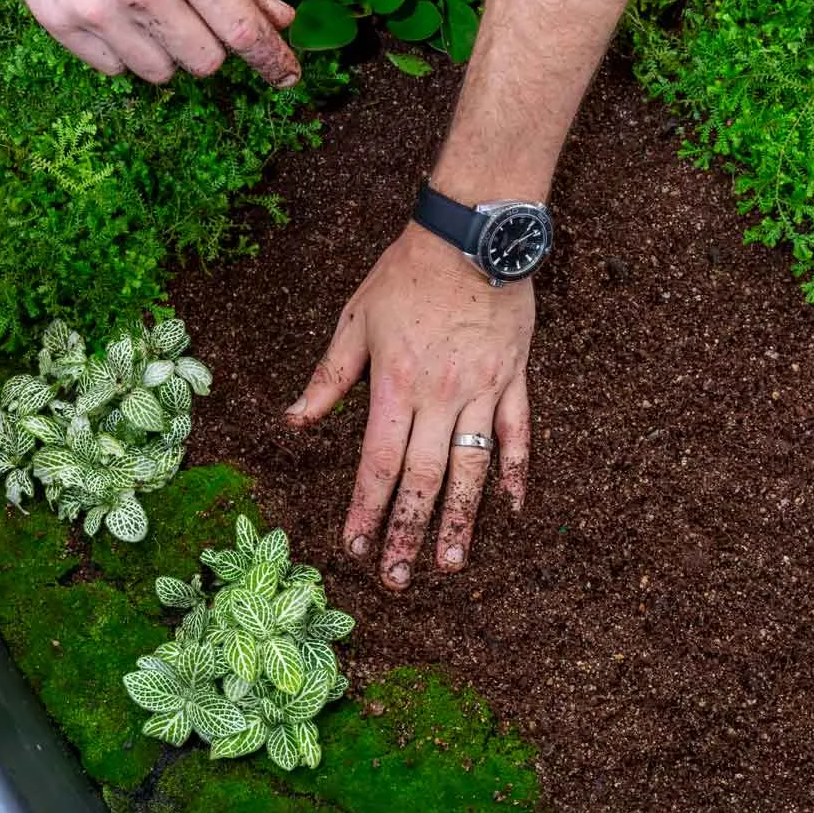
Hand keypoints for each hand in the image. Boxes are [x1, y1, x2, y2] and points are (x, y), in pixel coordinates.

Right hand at [0, 0, 299, 85]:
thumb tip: (281, 18)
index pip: (244, 31)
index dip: (273, 60)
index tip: (288, 78)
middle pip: (207, 63)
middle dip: (211, 44)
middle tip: (192, 10)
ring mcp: (98, 12)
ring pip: (161, 72)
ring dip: (166, 49)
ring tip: (145, 3)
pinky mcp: (60, 24)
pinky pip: (115, 68)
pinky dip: (124, 49)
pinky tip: (111, 7)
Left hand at [285, 223, 533, 588]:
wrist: (471, 234)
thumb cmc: (406, 274)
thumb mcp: (355, 320)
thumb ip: (328, 377)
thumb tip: (294, 421)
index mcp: (396, 385)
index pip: (377, 463)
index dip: (363, 509)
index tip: (352, 547)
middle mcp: (441, 397)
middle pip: (423, 479)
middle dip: (406, 532)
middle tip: (396, 578)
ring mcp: (483, 390)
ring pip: (473, 468)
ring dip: (461, 520)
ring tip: (451, 563)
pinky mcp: (514, 378)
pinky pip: (519, 434)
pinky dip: (516, 471)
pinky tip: (512, 508)